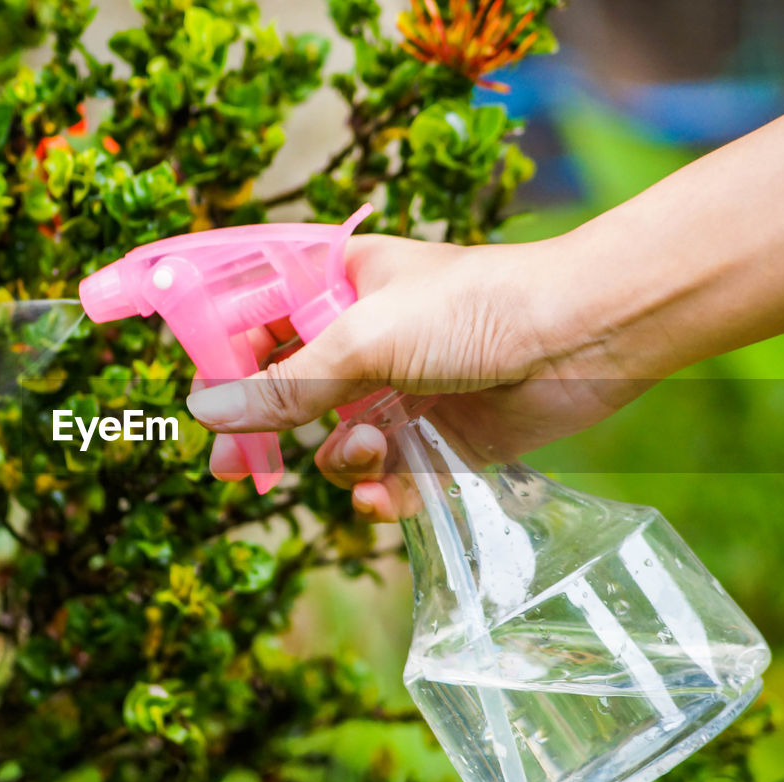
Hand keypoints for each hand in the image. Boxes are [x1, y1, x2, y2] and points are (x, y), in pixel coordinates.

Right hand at [187, 232, 652, 520]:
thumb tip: (204, 413)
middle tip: (232, 468)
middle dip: (264, 430)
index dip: (223, 360)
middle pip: (285, 391)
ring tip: (373, 448)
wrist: (583, 339)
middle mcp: (363, 338)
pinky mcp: (436, 440)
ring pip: (332, 442)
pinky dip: (380, 491)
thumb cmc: (474, 308)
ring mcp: (398, 391)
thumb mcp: (365, 341)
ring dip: (341, 457)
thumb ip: (284, 385)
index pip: (256, 320)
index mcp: (338, 285)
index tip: (200, 402)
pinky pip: (384, 478)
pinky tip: (387, 494)